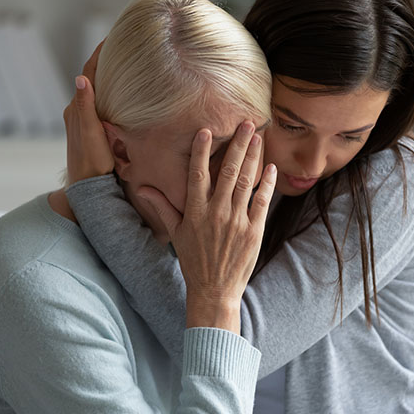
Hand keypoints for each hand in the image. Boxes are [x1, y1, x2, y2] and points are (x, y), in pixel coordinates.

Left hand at [63, 41, 113, 185]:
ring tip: (124, 65)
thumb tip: (81, 78)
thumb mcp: (91, 133)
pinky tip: (120, 95)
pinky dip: (109, 93)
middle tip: (122, 46)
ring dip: (107, 77)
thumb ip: (86, 106)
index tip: (112, 37)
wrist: (87, 186)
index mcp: (77, 108)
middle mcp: (77, 111)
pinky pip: (99, 104)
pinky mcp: (92, 130)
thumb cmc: (91, 162)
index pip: (88, 73)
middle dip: (105, 61)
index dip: (100, 54)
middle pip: (92, 78)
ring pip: (96, 91)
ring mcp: (83, 121)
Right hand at [138, 122, 276, 334]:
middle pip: (229, 171)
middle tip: (247, 123)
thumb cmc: (194, 261)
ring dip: (254, 157)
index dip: (202, 151)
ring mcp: (237, 221)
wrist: (214, 290)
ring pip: (247, 181)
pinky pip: (262, 201)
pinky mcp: (254, 230)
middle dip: (238, 144)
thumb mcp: (176, 233)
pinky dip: (268, 183)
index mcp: (195, 211)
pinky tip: (270, 167)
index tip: (207, 130)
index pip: (198, 174)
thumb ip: (163, 206)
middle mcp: (216, 213)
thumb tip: (143, 188)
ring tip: (259, 137)